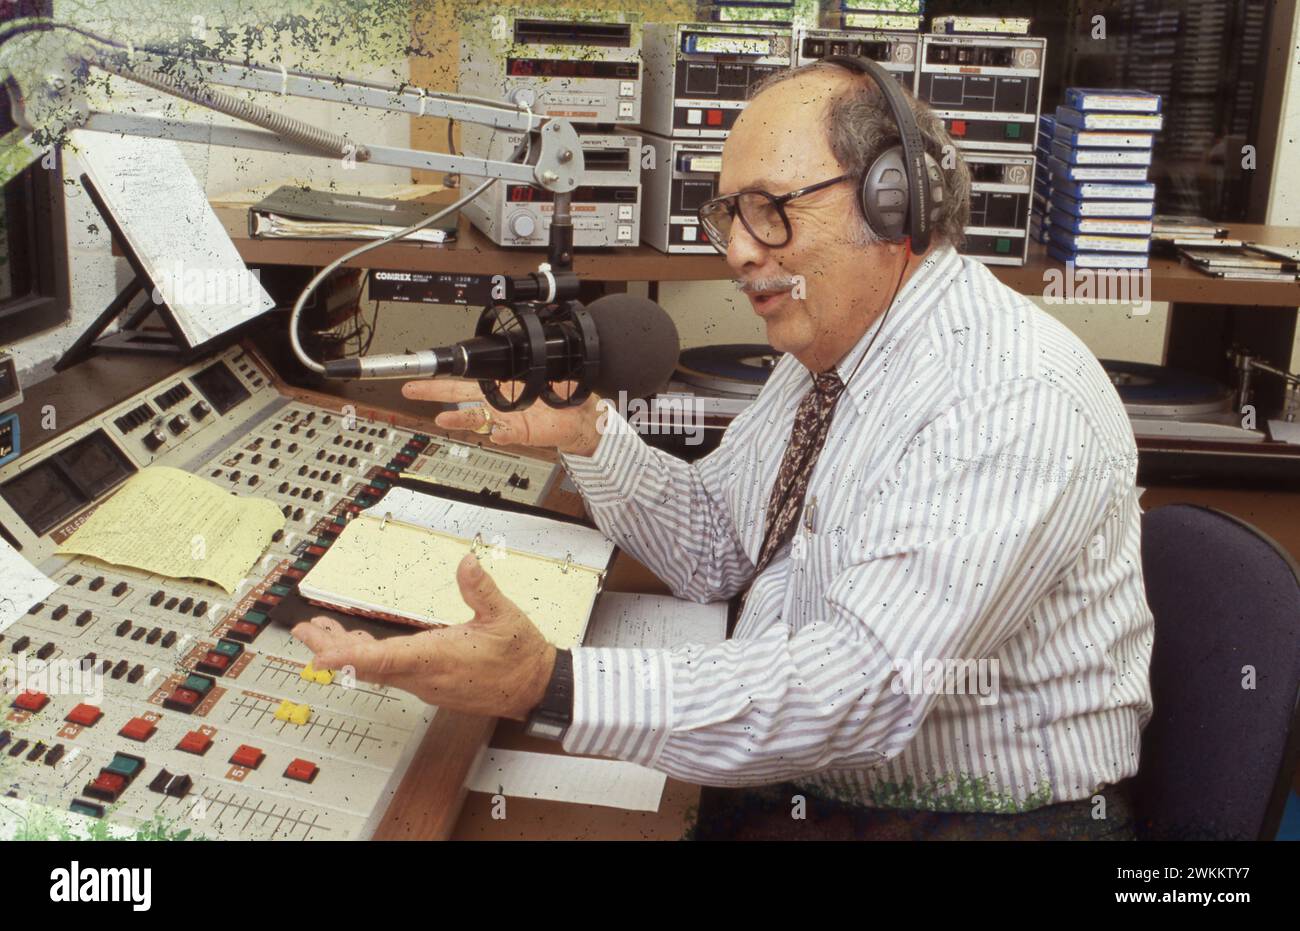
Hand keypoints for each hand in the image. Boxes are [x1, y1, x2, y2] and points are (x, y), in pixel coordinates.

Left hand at [291, 553, 557, 719]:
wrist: (535, 688)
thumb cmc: (521, 655)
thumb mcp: (505, 615)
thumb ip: (481, 589)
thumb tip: (466, 563)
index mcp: (440, 658)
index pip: (385, 660)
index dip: (348, 658)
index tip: (318, 657)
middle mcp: (426, 676)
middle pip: (368, 666)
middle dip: (332, 646)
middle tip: (303, 630)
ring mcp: (426, 683)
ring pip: (377, 669)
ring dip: (347, 651)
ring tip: (319, 631)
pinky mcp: (430, 683)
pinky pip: (390, 672)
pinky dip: (367, 657)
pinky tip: (357, 644)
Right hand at [401, 378, 603, 456]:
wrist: (577, 417)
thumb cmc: (559, 395)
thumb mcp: (546, 372)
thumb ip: (532, 365)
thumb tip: (528, 352)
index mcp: (499, 384)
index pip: (466, 377)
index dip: (445, 375)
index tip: (423, 371)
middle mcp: (496, 401)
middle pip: (459, 395)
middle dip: (434, 392)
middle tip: (411, 389)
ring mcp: (505, 418)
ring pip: (475, 418)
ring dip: (458, 419)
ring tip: (442, 420)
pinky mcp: (519, 432)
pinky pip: (507, 434)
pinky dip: (501, 434)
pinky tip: (496, 433)